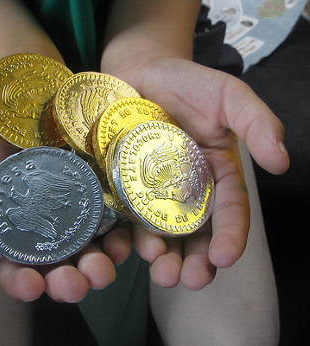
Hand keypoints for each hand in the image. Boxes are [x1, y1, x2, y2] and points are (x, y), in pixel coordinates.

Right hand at [0, 89, 131, 301]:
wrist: (28, 81)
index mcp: (11, 220)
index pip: (13, 262)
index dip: (20, 280)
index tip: (30, 286)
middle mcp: (46, 219)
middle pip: (58, 262)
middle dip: (67, 280)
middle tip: (76, 285)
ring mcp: (78, 204)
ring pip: (92, 246)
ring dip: (100, 264)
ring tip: (105, 269)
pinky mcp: (104, 184)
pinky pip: (118, 215)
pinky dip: (124, 232)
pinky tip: (128, 240)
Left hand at [105, 57, 288, 289]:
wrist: (139, 73)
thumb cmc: (187, 82)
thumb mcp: (229, 97)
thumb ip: (257, 124)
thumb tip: (283, 162)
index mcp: (217, 173)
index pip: (230, 210)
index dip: (231, 235)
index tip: (225, 257)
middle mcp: (188, 188)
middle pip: (196, 232)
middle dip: (196, 260)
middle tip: (190, 280)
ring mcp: (155, 190)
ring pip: (163, 233)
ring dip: (165, 257)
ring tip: (161, 273)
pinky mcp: (126, 187)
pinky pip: (129, 217)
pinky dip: (132, 236)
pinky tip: (133, 249)